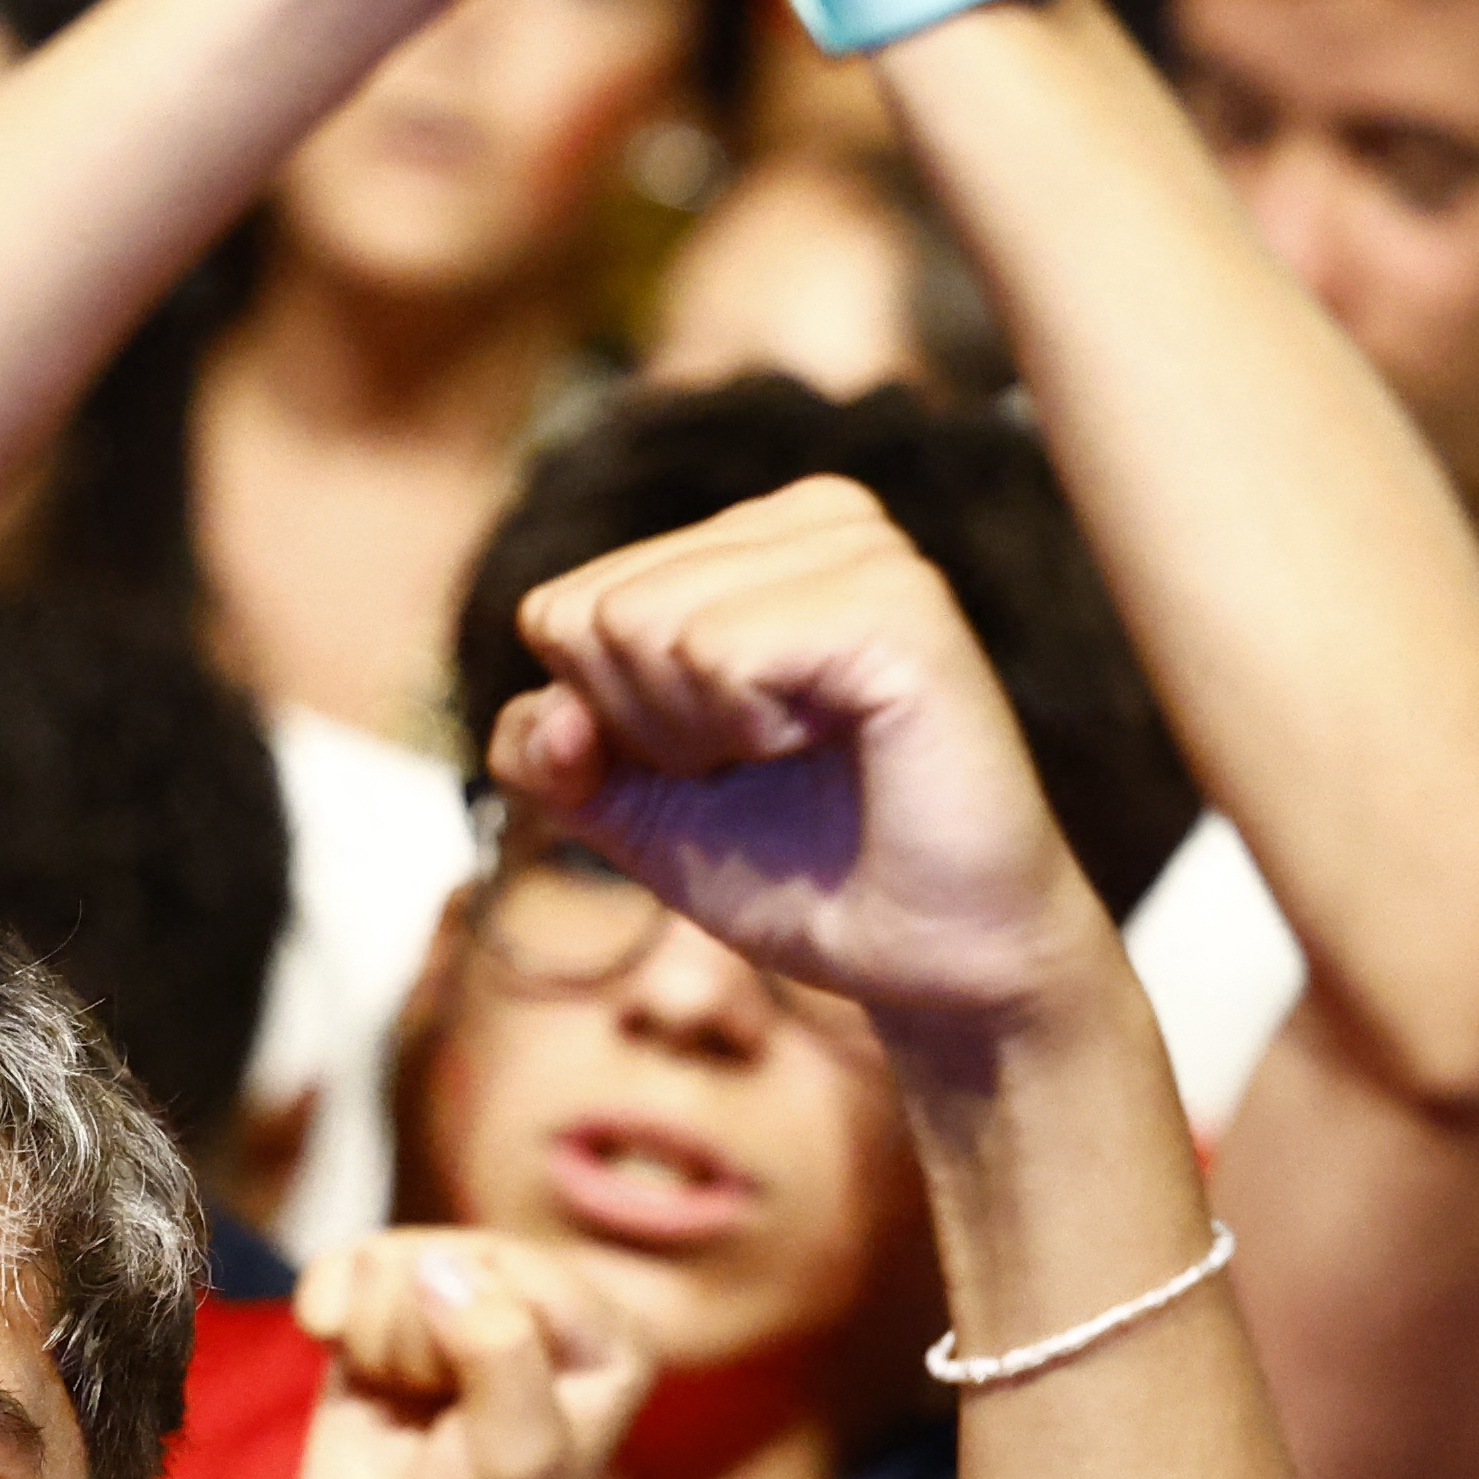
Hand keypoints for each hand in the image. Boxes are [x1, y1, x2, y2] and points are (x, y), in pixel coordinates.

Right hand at [298, 1230, 658, 1478]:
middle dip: (417, 1339)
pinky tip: (333, 1348)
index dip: (467, 1333)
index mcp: (603, 1336)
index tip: (471, 1415)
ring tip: (401, 1405)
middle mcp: (539, 1309)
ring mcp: (458, 1309)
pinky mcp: (388, 1318)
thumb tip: (436, 1264)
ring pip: (388, 1260)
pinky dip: (327, 1305)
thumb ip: (499, 1351)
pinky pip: (343, 1264)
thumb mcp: (517, 1456)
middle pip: (444, 1255)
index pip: (510, 1266)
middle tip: (434, 1418)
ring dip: (375, 1340)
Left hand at [482, 473, 1114, 1039]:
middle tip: (765, 770)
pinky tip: (838, 745)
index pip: (558, 610)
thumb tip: (552, 711)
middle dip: (650, 732)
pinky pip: (719, 650)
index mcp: (753, 538)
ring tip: (803, 757)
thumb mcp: (633, 805)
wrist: (932, 961)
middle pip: (593, 613)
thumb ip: (546, 749)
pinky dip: (750, 730)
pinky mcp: (898, 604)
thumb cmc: (799, 871)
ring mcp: (864, 550)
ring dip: (702, 735)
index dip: (611, 725)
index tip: (717, 764)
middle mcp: (814, 518)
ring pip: (645, 623)